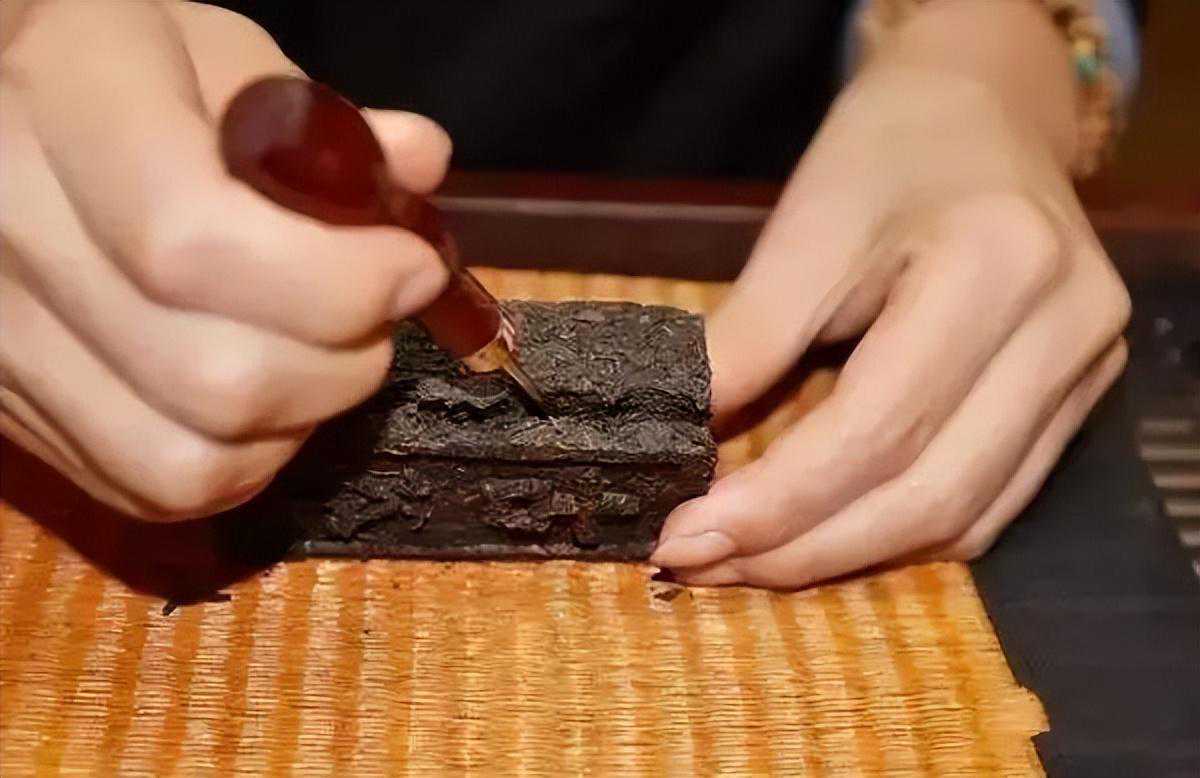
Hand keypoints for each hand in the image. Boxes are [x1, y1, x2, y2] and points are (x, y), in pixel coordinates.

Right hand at [0, 1, 449, 519]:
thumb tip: (419, 161)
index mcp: (65, 104)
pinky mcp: (20, 414)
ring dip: (302, 420)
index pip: (196, 242)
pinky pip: (159, 489)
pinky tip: (269, 398)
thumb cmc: (124, 74)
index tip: (415, 266)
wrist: (6, 123)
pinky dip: (248, 461)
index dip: (338, 280)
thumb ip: (322, 116)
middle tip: (378, 307)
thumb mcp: (223, 53)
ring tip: (323, 350)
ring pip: (190, 461)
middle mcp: (10, 234)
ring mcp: (4, 343)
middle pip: (213, 378)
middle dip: (345, 359)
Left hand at [651, 4, 1129, 586]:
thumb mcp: (805, 227)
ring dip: (842, 556)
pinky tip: (820, 536)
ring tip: (743, 562)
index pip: (876, 429)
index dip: (774, 503)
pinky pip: (988, 505)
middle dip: (801, 549)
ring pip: (961, 517)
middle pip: (927, 494)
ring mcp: (1085, 372)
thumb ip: (748, 340)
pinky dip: (897, 534)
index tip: (681, 536)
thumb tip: (681, 441)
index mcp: (997, 267)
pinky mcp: (1078, 399)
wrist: (984, 108)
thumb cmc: (886, 148)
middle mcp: (1066, 332)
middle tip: (699, 562)